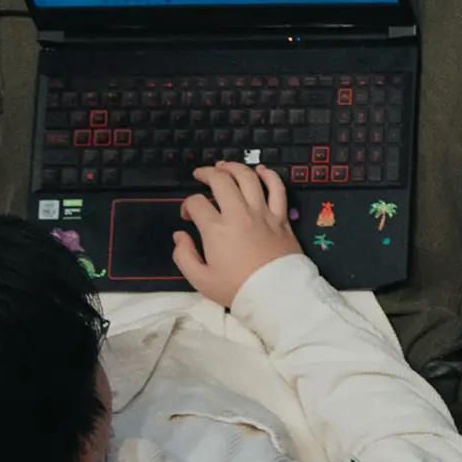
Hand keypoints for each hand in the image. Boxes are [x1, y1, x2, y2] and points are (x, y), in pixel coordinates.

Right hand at [176, 162, 301, 306]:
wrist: (276, 294)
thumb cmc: (236, 288)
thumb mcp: (200, 279)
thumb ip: (183, 255)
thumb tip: (179, 236)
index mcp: (216, 229)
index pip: (197, 203)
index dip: (187, 205)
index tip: (188, 216)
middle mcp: (239, 214)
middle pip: (221, 181)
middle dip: (207, 173)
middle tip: (201, 174)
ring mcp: (263, 213)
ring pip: (248, 178)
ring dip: (234, 167)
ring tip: (224, 166)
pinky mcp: (281, 217)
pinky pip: (278, 188)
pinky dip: (269, 175)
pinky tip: (261, 170)